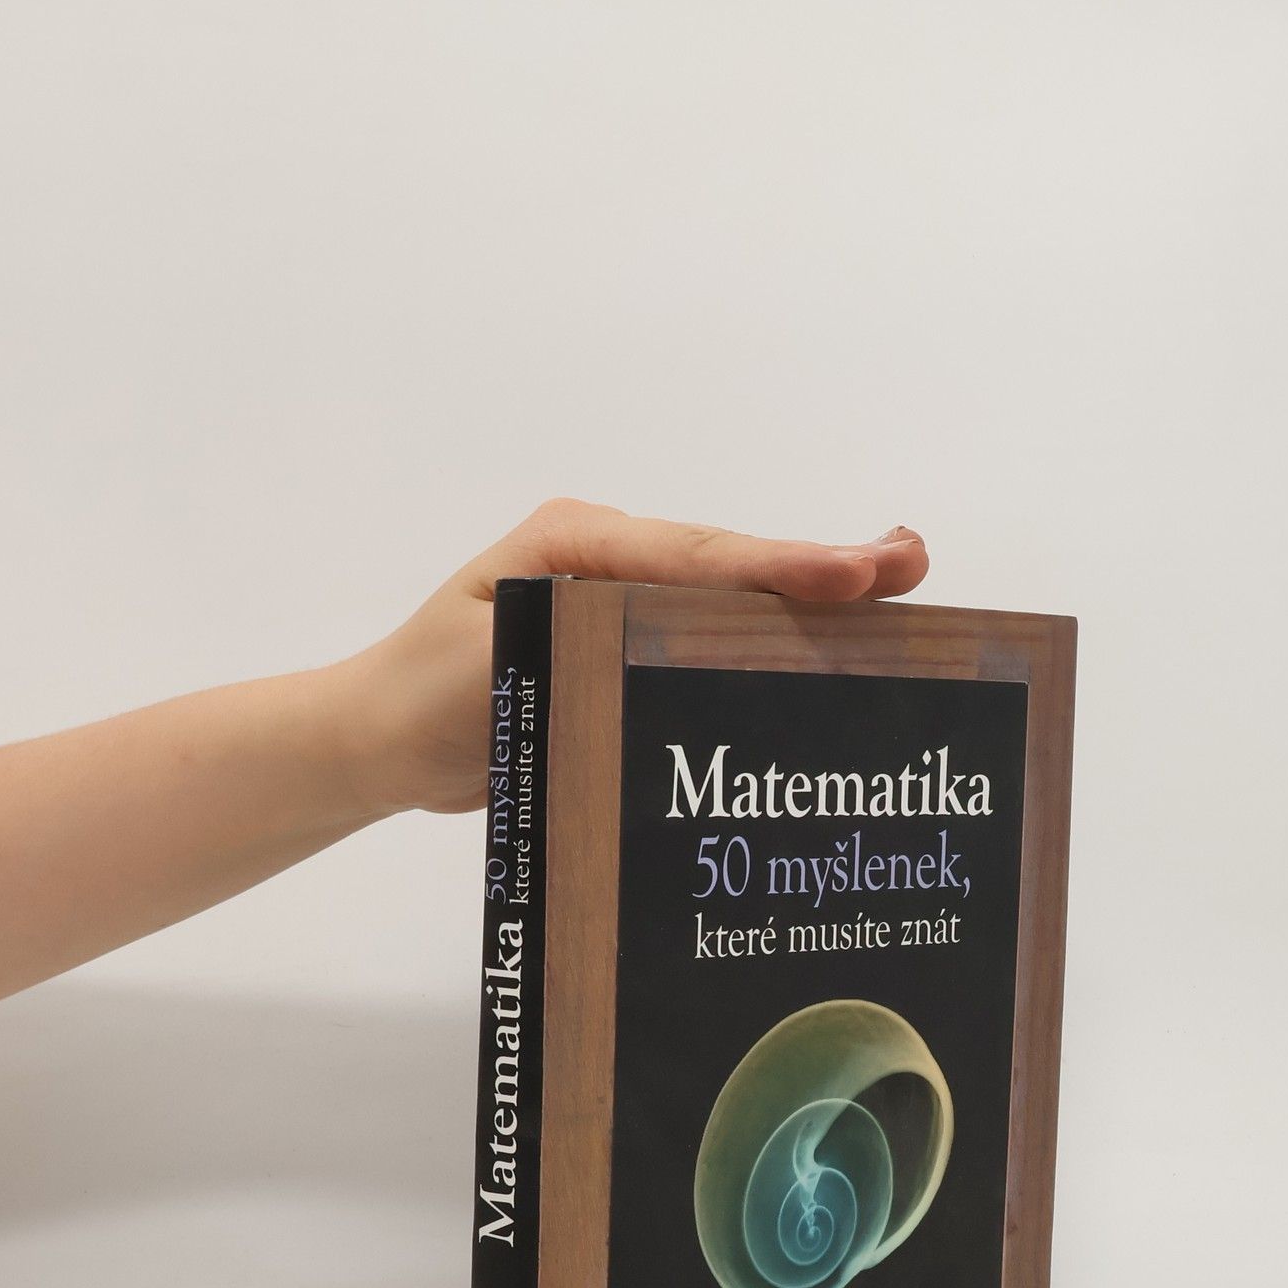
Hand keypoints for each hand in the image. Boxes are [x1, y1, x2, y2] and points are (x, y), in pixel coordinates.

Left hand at [358, 499, 929, 813]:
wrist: (376, 741)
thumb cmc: (419, 700)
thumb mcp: (488, 670)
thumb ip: (570, 650)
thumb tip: (664, 645)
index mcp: (576, 546)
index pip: (697, 556)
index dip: (782, 568)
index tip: (857, 575)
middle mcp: (607, 561)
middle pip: (730, 567)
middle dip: (821, 570)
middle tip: (911, 566)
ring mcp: (621, 600)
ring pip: (731, 599)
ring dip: (810, 602)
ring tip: (897, 594)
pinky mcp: (625, 645)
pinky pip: (709, 639)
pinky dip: (770, 643)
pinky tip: (831, 653)